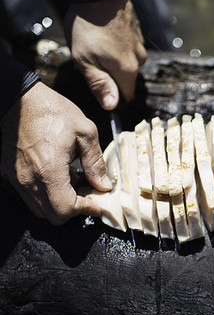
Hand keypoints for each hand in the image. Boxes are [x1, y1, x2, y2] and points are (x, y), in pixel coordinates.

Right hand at [0, 82, 112, 224]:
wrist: (17, 98)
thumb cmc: (50, 110)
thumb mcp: (85, 131)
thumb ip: (95, 162)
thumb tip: (103, 185)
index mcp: (49, 169)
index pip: (65, 209)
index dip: (84, 210)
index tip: (96, 204)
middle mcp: (28, 179)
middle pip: (53, 216)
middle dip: (74, 208)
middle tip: (87, 192)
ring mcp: (16, 178)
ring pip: (40, 208)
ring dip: (60, 201)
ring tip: (72, 179)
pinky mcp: (9, 174)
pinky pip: (29, 195)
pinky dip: (46, 193)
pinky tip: (56, 174)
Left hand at [64, 0, 146, 109]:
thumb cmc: (88, 26)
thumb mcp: (84, 60)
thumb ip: (99, 85)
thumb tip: (112, 107)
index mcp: (127, 71)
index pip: (126, 96)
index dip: (112, 96)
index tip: (98, 85)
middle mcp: (139, 60)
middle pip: (126, 79)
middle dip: (111, 75)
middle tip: (92, 60)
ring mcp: (140, 46)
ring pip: (128, 62)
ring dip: (115, 59)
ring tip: (98, 45)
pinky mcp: (138, 33)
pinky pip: (129, 48)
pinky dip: (119, 46)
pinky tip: (105, 35)